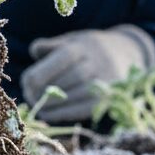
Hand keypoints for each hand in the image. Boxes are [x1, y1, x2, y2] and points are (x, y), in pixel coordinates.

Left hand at [19, 26, 154, 123]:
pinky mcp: (108, 99)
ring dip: (51, 105)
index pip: (59, 60)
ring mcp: (104, 82)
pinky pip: (83, 108)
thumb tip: (34, 52)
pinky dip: (64, 113)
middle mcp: (96, 63)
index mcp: (82, 47)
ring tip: (37, 107)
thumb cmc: (89, 48)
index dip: (39, 73)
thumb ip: (51, 46)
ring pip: (74, 95)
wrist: (128, 54)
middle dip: (43, 91)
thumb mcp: (72, 40)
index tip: (27, 82)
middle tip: (30, 97)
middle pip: (65, 80)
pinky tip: (49, 114)